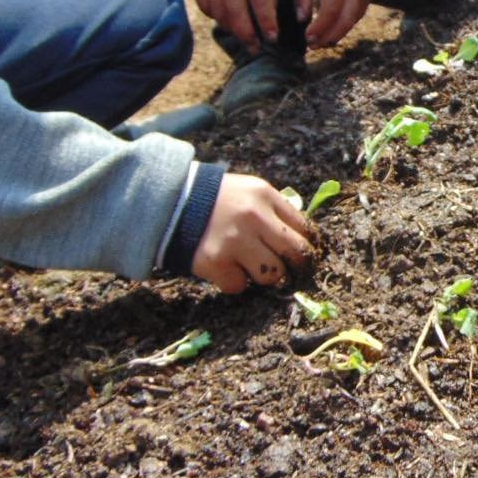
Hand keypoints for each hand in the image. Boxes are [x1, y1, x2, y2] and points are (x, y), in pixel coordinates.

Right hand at [191, 174, 314, 292]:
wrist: (169, 203)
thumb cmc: (216, 200)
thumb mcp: (248, 191)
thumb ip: (274, 210)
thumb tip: (304, 239)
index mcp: (264, 195)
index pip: (305, 227)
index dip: (308, 245)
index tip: (304, 254)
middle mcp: (254, 216)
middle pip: (297, 253)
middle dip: (295, 265)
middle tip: (286, 268)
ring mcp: (235, 241)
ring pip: (272, 275)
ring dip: (262, 275)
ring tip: (246, 264)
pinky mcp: (216, 262)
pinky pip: (239, 286)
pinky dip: (233, 281)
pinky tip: (223, 267)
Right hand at [193, 0, 278, 52]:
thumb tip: (267, 22)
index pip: (260, 2)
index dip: (266, 23)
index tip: (272, 38)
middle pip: (235, 12)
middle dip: (246, 34)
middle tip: (255, 47)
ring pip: (218, 12)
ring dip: (231, 28)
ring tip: (242, 35)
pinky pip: (205, 6)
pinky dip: (216, 17)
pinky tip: (226, 19)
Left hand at [296, 0, 373, 46]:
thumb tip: (302, 19)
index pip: (330, 10)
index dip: (320, 27)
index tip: (307, 37)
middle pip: (345, 20)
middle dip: (329, 36)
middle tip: (313, 45)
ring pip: (353, 20)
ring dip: (338, 34)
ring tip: (322, 42)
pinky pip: (358, 15)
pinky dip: (346, 25)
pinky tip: (333, 31)